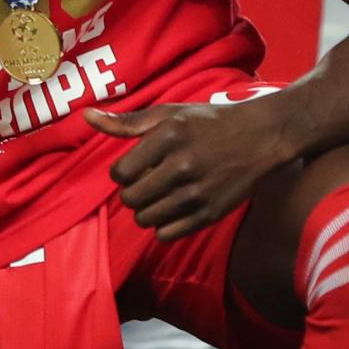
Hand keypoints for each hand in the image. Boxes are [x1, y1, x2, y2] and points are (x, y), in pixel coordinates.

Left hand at [85, 97, 297, 239]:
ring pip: (146, 219)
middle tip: (148, 182)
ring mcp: (197, 193)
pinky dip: (164, 226)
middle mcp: (181, 165)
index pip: (120, 173)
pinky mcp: (210, 214)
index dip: (123, 173)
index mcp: (168, 137)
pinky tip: (174, 209)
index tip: (136, 168)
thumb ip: (126, 122)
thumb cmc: (210, 123)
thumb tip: (85, 117)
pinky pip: (166, 234)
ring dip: (147, 210)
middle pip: (131, 199)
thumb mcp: (169, 114)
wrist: (262, 137)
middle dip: (133, 192)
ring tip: (162, 195)